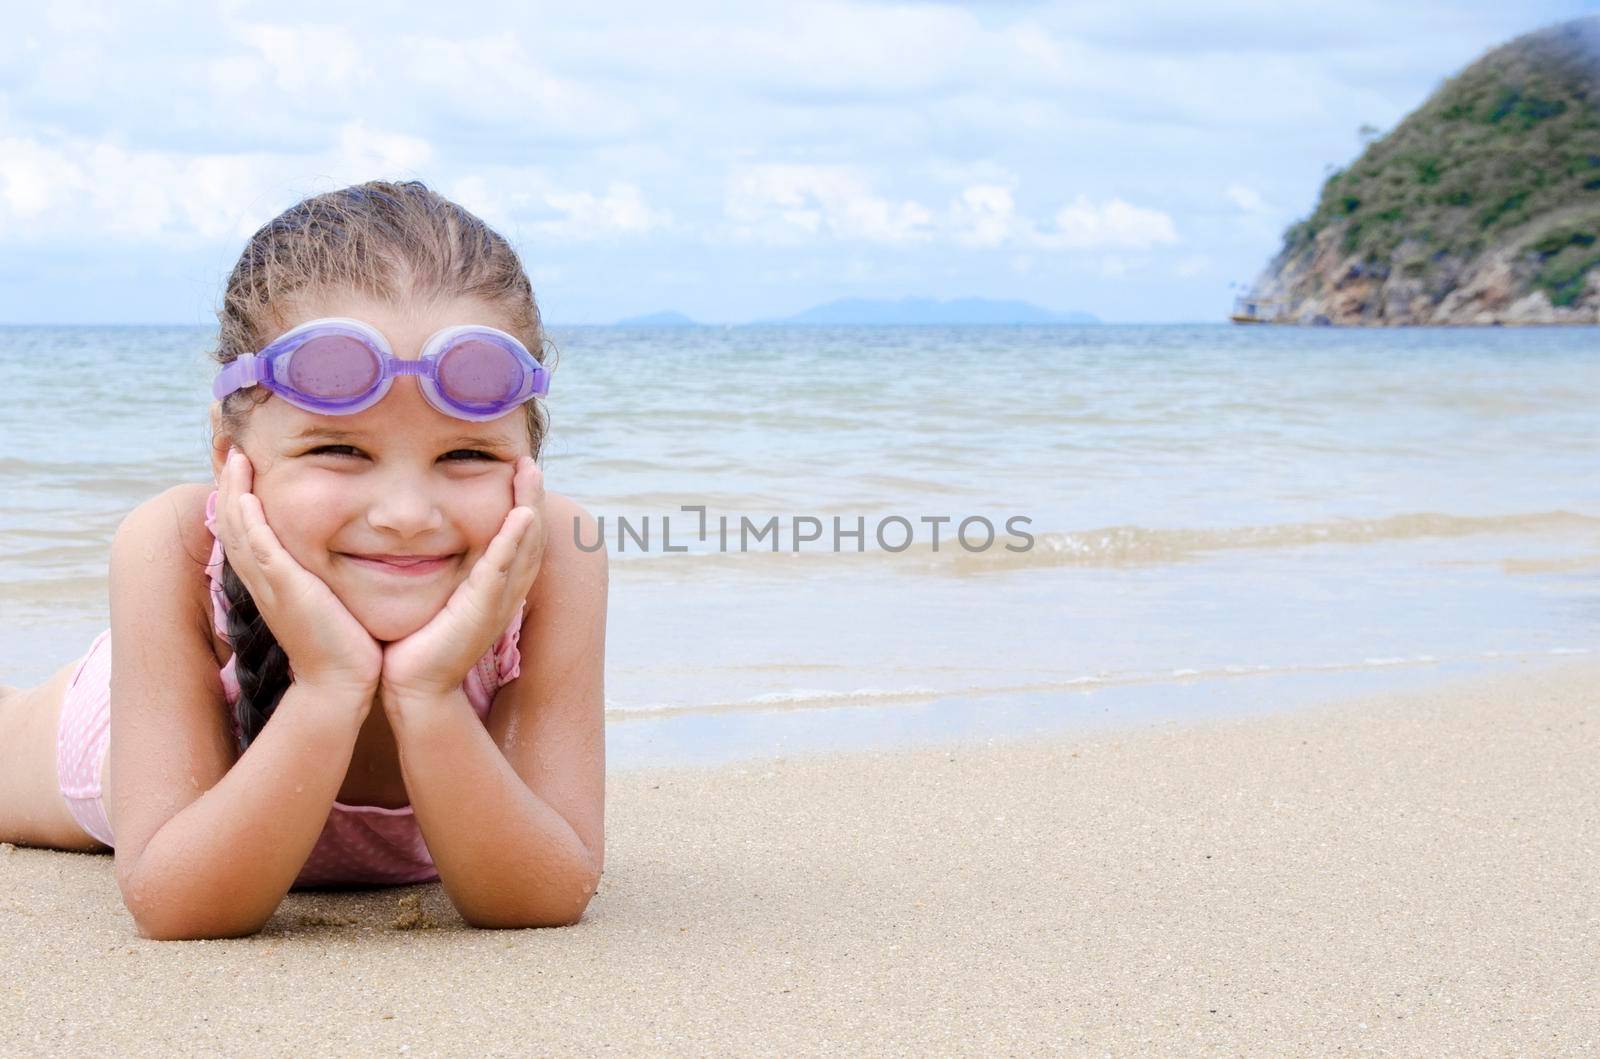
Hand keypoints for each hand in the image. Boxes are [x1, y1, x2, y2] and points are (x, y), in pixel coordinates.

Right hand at [215, 447, 383, 699]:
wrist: (342, 685)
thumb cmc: (345, 646)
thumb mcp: (331, 602)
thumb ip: (328, 578)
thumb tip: (340, 560)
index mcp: (273, 580)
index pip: (247, 531)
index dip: (241, 498)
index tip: (247, 467)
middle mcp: (263, 579)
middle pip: (233, 522)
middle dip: (230, 485)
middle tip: (233, 449)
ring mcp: (269, 582)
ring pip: (238, 527)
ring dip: (234, 489)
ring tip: (236, 455)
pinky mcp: (283, 586)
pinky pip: (257, 544)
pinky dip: (248, 516)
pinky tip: (247, 491)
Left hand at [379, 456, 545, 707]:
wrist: (413, 689)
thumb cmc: (415, 644)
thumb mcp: (432, 597)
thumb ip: (433, 569)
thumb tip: (416, 540)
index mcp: (494, 587)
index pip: (516, 538)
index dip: (521, 503)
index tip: (516, 471)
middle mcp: (504, 592)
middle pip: (529, 536)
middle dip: (532, 496)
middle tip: (529, 462)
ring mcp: (497, 602)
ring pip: (524, 546)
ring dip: (530, 507)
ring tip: (530, 474)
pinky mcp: (482, 610)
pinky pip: (503, 569)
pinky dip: (513, 540)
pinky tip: (520, 514)